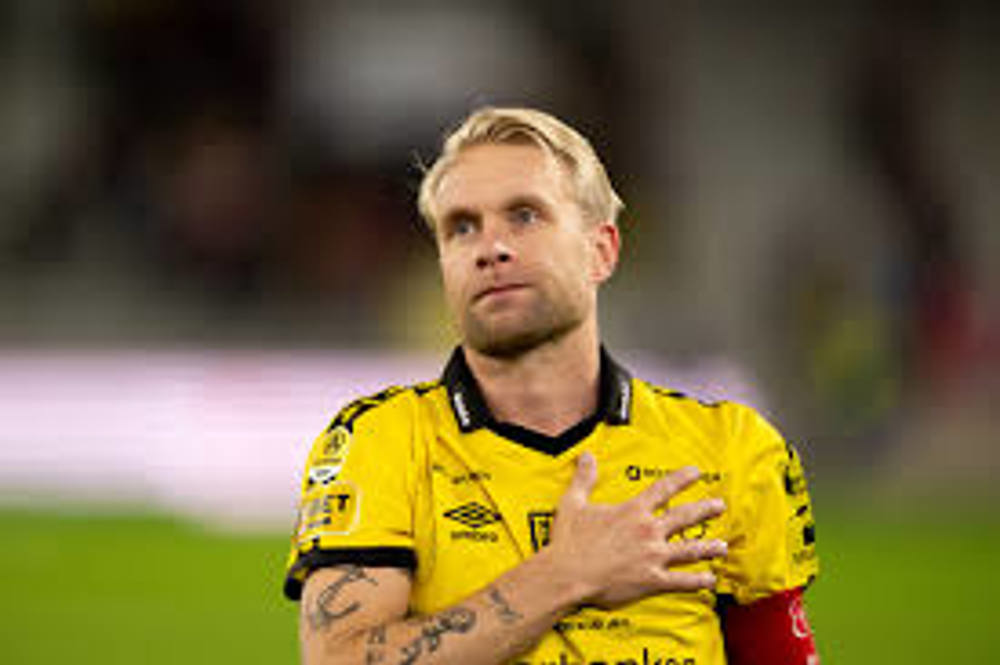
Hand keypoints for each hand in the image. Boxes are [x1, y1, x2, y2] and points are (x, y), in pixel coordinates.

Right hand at [545, 452, 726, 608]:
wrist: (567, 574)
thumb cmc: (569, 541)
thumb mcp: (573, 503)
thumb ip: (584, 478)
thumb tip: (587, 456)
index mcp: (632, 511)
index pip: (663, 490)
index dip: (681, 479)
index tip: (696, 473)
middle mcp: (648, 531)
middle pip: (684, 517)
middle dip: (704, 510)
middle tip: (719, 506)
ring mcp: (653, 556)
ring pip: (689, 549)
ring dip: (708, 547)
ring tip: (722, 546)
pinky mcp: (652, 580)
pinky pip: (682, 581)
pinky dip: (698, 580)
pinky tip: (710, 579)